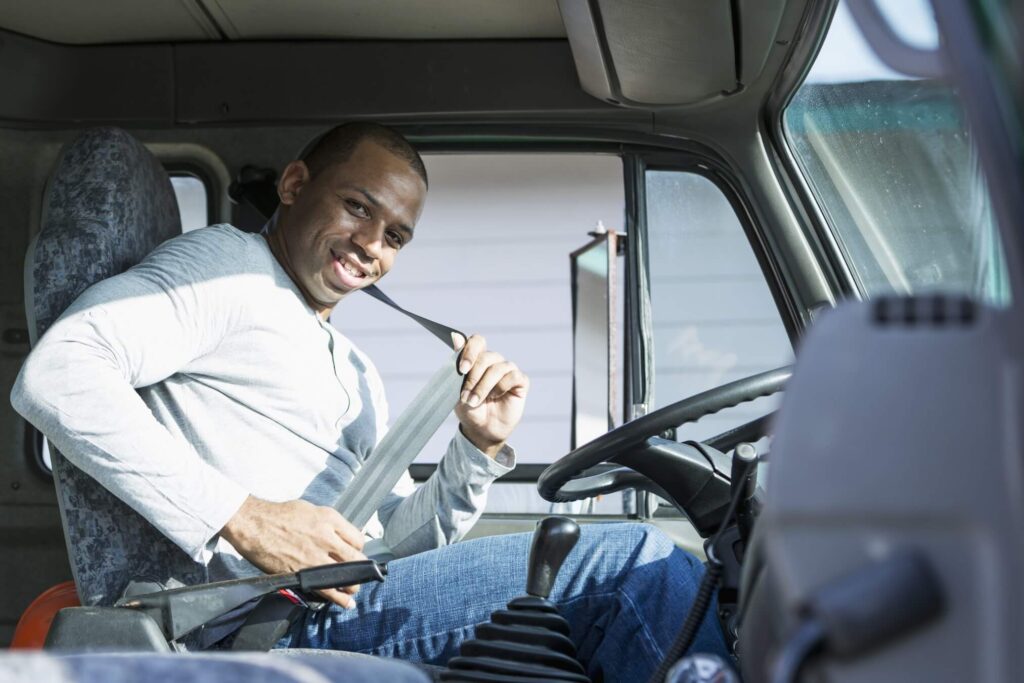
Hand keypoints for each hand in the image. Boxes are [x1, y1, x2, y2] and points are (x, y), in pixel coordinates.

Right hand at [220, 496, 365, 608]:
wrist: (254, 525)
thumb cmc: (281, 515)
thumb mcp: (312, 510)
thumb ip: (330, 524)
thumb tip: (342, 536)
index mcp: (330, 520)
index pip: (357, 539)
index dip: (359, 549)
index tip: (355, 553)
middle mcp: (326, 539)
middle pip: (356, 560)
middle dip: (361, 569)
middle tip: (359, 574)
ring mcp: (313, 558)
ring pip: (344, 577)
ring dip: (352, 586)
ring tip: (352, 590)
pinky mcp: (300, 574)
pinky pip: (324, 589)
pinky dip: (338, 598)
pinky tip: (345, 603)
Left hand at [454, 334, 529, 456]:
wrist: (481, 430)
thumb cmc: (469, 409)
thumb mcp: (457, 389)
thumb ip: (457, 363)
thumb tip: (455, 335)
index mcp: (477, 360)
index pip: (477, 342)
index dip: (470, 352)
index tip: (462, 369)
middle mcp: (494, 362)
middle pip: (486, 357)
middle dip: (473, 378)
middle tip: (466, 396)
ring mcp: (508, 371)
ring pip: (499, 368)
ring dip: (484, 386)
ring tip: (476, 401)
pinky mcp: (520, 382)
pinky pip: (514, 376)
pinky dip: (502, 387)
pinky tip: (496, 397)